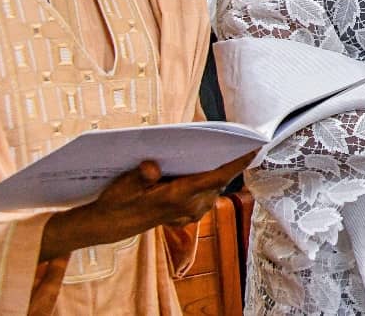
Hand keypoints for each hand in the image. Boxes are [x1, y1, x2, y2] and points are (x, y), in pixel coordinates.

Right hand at [39, 151, 253, 262]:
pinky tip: (205, 166)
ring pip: (213, 188)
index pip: (215, 178)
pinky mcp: (186, 214)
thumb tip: (152, 167)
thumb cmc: (118, 202)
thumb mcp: (124, 185)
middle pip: (219, 181)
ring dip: (219, 171)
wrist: (110, 225)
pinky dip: (209, 180)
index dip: (236, 163)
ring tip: (226, 148)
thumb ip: (141, 176)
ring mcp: (188, 213)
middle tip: (240, 139)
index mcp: (177, 197)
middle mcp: (189, 207)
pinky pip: (205, 195)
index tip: (254, 148)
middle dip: (230, 161)